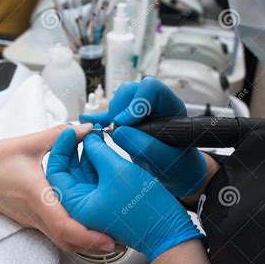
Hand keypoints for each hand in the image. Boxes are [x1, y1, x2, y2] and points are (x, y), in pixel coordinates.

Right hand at [0, 124, 115, 253]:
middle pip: (68, 241)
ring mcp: (32, 220)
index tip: (108, 240)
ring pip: (62, 241)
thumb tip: (87, 129)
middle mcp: (36, 214)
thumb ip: (60, 135)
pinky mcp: (31, 219)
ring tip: (107, 236)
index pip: (64, 226)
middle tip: (118, 242)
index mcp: (36, 195)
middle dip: (94, 245)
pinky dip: (73, 235)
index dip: (88, 237)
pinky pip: (55, 233)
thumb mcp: (28, 143)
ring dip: (84, 243)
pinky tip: (86, 223)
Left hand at [46, 129, 203, 261]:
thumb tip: (89, 137)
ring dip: (87, 154)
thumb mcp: (116, 170)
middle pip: (67, 172)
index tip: (71, 130)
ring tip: (95, 134)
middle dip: (74, 148)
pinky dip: (97, 163)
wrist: (167, 230)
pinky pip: (94, 178)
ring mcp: (92, 205)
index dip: (61, 147)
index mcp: (75, 206)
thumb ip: (98, 150)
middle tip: (85, 130)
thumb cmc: (143, 208)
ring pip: (81, 174)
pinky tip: (102, 147)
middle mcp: (80, 207)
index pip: (56, 171)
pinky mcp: (105, 202)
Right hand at [80, 77, 206, 196]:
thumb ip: (146, 147)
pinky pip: (109, 115)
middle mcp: (153, 105)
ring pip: (117, 101)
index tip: (125, 123)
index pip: (151, 89)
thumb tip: (119, 131)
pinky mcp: (126, 123)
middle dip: (118, 109)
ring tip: (110, 135)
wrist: (175, 174)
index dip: (136, 103)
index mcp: (170, 107)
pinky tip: (86, 121)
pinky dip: (98, 120)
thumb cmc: (179, 166)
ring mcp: (137, 112)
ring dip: (110, 117)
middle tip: (116, 131)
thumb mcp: (166, 161)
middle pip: (130, 91)